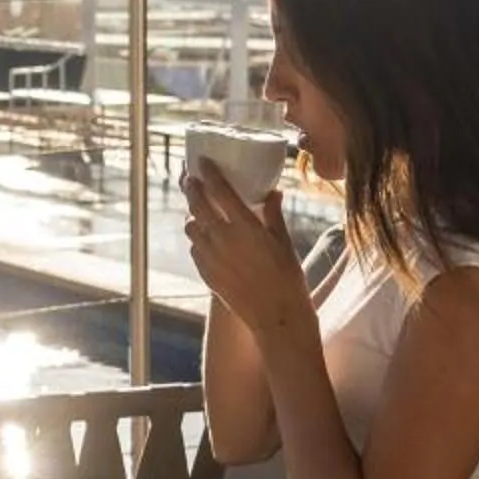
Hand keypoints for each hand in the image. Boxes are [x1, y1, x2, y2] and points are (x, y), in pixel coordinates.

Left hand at [183, 167, 310, 339]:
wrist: (276, 317)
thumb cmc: (287, 278)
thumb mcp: (284, 242)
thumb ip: (273, 214)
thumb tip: (272, 192)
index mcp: (244, 227)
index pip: (219, 191)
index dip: (209, 173)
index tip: (203, 161)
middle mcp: (222, 239)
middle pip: (196, 205)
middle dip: (191, 188)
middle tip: (191, 178)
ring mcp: (210, 257)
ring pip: (191, 227)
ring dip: (193, 215)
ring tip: (200, 210)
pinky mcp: (205, 273)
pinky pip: (194, 249)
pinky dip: (198, 239)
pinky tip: (208, 239)